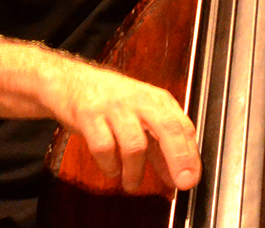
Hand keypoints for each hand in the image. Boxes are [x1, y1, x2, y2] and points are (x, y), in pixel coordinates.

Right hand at [49, 64, 200, 194]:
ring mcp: (115, 107)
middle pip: (167, 128)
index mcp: (158, 101)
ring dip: (135, 171)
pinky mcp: (89, 116)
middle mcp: (140, 101)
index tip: (192, 177)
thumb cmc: (111, 101)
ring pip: (134, 143)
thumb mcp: (141, 119)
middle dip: (179, 158)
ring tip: (132, 184)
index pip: (183, 126)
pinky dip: (110, 165)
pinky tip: (112, 170)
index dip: (191, 154)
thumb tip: (176, 177)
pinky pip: (104, 147)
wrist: (71, 81)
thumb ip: (159, 149)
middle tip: (182, 182)